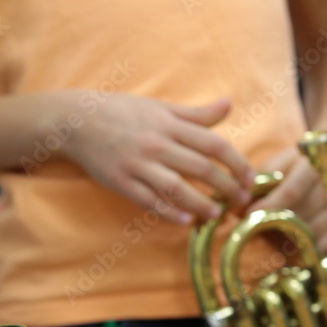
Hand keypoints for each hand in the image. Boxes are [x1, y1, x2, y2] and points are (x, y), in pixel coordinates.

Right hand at [53, 93, 253, 224]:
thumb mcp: (159, 107)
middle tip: (240, 201)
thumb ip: (195, 113)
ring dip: (201, 205)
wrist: (77, 121)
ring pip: (177, 189)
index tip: (249, 177)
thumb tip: (229, 105)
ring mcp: (138, 165)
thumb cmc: (120, 112)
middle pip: (201, 169)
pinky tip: (185, 221)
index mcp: (169, 124)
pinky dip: (169, 213)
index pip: (214, 145)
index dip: (236, 163)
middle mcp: (157, 144)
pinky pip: (149, 201)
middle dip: (226, 187)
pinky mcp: (121, 182)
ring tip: (215, 215)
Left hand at [246, 144, 326, 252]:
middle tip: (257, 230)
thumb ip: (258, 184)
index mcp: (315, 167)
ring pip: (315, 234)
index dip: (268, 207)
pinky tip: (295, 249)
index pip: (291, 192)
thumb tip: (236, 207)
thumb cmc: (298, 165)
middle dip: (276, 227)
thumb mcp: (277, 165)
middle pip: (303, 216)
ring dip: (292, 241)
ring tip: (275, 238)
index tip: (247, 216)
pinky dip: (311, 251)